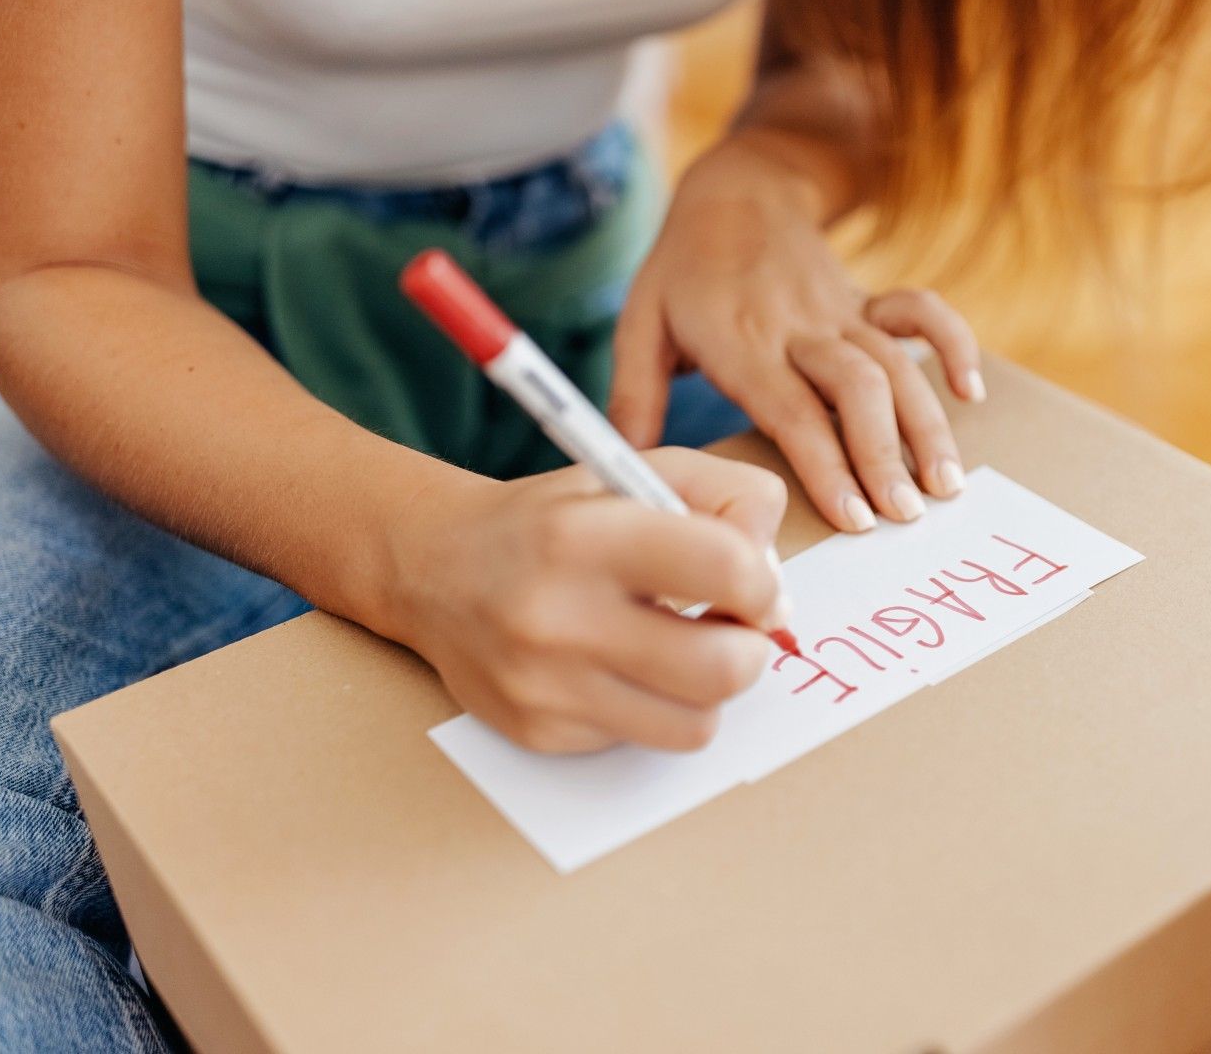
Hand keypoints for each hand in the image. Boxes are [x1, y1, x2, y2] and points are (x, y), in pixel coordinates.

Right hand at [381, 448, 789, 753]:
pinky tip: (624, 669)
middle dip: (752, 650)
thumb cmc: (557, 519)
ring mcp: (544, 685)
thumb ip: (728, 495)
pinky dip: (654, 708)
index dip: (765, 583)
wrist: (435, 569)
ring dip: (709, 690)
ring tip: (685, 651)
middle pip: (723, 668)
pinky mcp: (539, 732)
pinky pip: (643, 741)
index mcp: (586, 534)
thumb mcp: (636, 470)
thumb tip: (776, 583)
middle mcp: (557, 615)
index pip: (726, 567)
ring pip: (695, 724)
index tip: (758, 586)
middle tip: (736, 629)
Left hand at [607, 138, 984, 533]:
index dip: (827, 465)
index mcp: (741, 340)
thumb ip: (634, 398)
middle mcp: (799, 326)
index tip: (853, 518)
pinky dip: (953, 346)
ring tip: (946, 487)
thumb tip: (630, 470)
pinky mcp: (867, 299)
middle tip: (906, 516)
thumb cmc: (682, 270)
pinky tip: (971, 394)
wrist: (737, 188)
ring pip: (897, 364)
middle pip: (858, 388)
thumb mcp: (639, 324)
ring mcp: (840, 310)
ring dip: (926, 425)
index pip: (793, 410)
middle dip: (887, 455)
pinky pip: (921, 313)